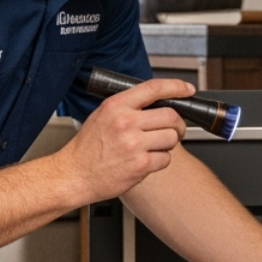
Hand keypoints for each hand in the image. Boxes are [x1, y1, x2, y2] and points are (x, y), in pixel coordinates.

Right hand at [61, 77, 193, 201]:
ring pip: (172, 137)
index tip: (187, 89)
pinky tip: (146, 161)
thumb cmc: (87, 148)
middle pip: (171, 115)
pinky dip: (161, 161)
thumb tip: (156, 103)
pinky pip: (166, 158)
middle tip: (173, 130)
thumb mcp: (102, 116)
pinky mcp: (140, 164)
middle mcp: (126, 122)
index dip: (176, 87)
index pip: (154, 88)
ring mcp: (134, 144)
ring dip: (168, 143)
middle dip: (177, 124)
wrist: (74, 174)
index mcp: (116, 106)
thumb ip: (127, 107)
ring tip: (154, 147)